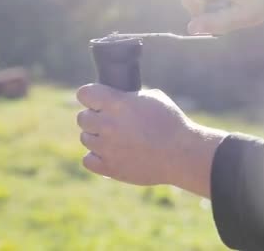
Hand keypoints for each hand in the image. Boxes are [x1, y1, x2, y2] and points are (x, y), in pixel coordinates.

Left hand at [76, 84, 226, 196]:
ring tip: (115, 138)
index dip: (91, 96)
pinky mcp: (110, 168)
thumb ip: (128, 97)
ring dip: (96, 137)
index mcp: (118, 104)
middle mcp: (108, 125)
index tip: (98, 100)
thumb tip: (117, 97)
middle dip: (94, 117)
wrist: (181, 154)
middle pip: (82, 118)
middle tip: (109, 120)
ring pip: (85, 138)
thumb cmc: (171, 123)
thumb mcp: (153, 98)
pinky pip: (88, 160)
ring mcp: (107, 148)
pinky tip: (111, 154)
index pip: (84, 94)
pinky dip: (96, 157)